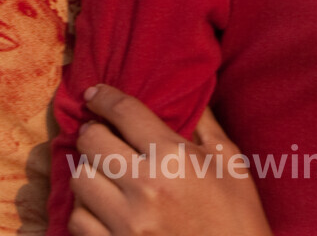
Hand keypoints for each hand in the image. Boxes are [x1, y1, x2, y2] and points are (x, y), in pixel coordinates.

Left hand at [68, 85, 270, 235]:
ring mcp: (126, 222)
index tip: (95, 94)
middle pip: (91, 142)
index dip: (104, 97)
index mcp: (174, 158)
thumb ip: (205, 125)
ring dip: (89, 171)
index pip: (125, 113)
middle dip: (93, 132)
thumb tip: (188, 93)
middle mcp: (145, 186)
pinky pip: (78, 220)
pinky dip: (85, 209)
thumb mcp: (231, 164)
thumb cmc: (237, 217)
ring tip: (103, 171)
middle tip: (101, 133)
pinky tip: (102, 205)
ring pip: (79, 179)